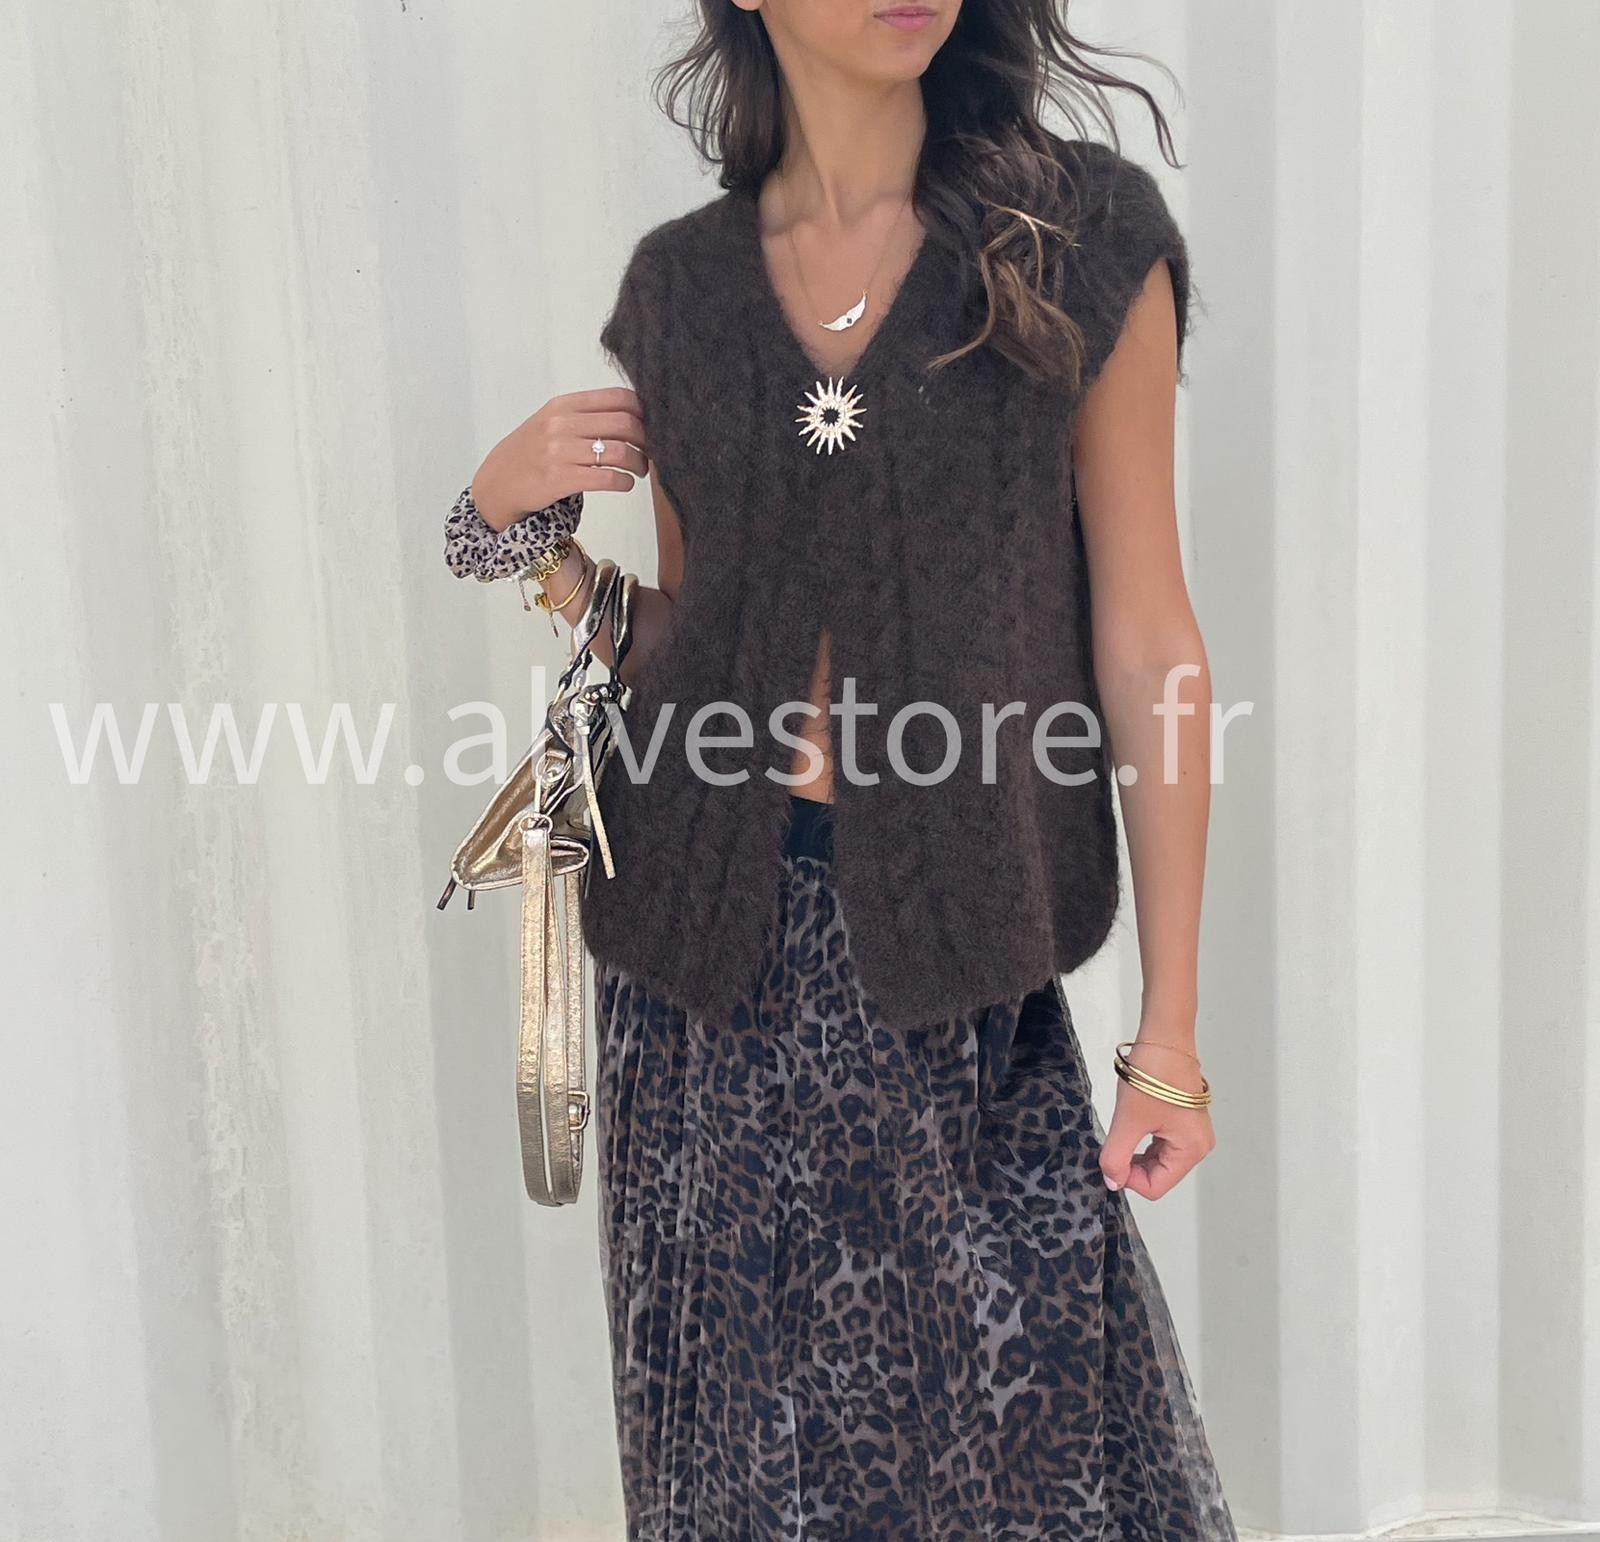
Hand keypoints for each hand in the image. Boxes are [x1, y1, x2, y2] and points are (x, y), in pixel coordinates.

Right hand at [471, 387, 649, 532]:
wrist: (497, 483)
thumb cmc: (531, 453)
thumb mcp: (552, 422)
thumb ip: (586, 416)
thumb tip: (632, 418)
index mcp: (564, 404)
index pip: (618, 397)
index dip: (643, 412)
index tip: (649, 426)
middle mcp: (562, 423)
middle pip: (625, 423)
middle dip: (646, 439)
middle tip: (650, 452)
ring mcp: (560, 451)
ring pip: (619, 451)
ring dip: (639, 463)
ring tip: (639, 470)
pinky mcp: (560, 479)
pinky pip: (607, 477)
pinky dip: (624, 482)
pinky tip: (625, 483)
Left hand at [1097, 1035, 1215, 1200]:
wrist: (1164, 1037)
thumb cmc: (1153, 1076)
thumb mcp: (1128, 1120)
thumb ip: (1116, 1156)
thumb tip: (1112, 1182)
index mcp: (1191, 1150)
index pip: (1155, 1187)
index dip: (1128, 1179)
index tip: (1110, 1157)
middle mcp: (1198, 1145)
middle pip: (1159, 1174)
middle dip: (1132, 1164)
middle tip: (1113, 1141)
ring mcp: (1193, 1132)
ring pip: (1158, 1159)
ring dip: (1136, 1151)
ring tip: (1124, 1127)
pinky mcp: (1184, 1119)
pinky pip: (1161, 1143)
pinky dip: (1143, 1139)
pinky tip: (1132, 1123)